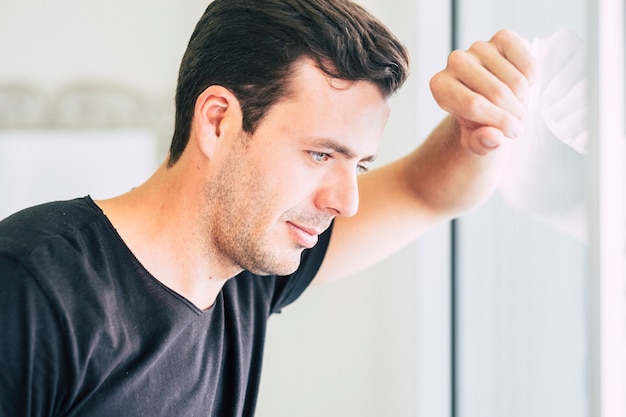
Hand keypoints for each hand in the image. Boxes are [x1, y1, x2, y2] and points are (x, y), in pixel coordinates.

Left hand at [430, 29, 536, 155]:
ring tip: (516, 108)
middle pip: (497, 92)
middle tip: (516, 124)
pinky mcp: (502, 38)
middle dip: (514, 113)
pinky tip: (521, 87)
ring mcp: (479, 47)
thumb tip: (493, 137)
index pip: (474, 105)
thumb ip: (481, 143)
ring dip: (523, 101)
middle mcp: (455, 61)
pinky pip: (528, 64)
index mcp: (440, 86)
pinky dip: (531, 81)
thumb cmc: (477, 122)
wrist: (487, 100)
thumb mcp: (476, 142)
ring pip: (515, 80)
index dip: (498, 121)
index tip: (511, 132)